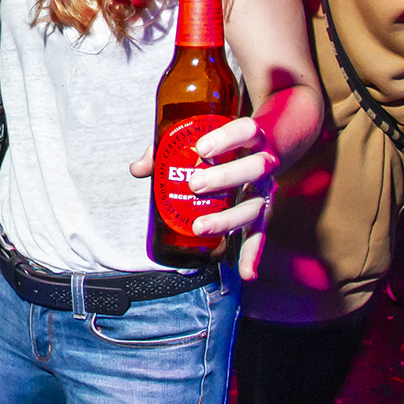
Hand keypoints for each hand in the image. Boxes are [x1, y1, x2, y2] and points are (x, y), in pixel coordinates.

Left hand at [129, 115, 279, 279]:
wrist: (264, 147)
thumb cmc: (226, 142)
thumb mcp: (203, 137)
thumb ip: (169, 150)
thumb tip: (138, 169)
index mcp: (251, 137)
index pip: (246, 131)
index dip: (227, 138)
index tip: (202, 147)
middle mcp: (264, 163)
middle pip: (255, 168)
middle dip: (225, 177)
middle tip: (194, 184)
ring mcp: (264, 190)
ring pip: (255, 205)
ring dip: (228, 218)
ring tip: (200, 227)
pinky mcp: (262, 214)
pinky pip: (259, 235)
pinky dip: (252, 255)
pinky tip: (246, 272)